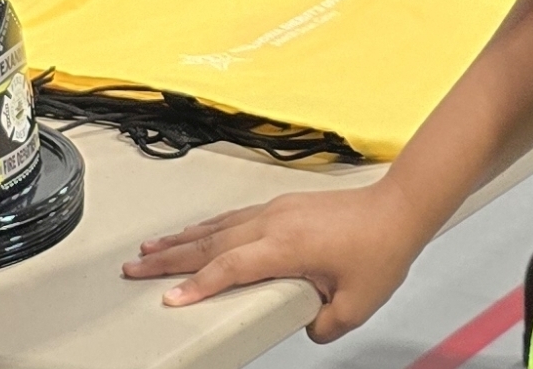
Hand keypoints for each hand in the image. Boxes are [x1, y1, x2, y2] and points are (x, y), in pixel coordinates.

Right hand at [123, 186, 424, 342]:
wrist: (397, 209)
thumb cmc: (380, 249)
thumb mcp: (354, 305)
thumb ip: (321, 324)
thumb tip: (303, 326)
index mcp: (286, 246)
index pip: (229, 267)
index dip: (197, 285)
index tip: (170, 299)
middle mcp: (274, 223)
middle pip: (210, 241)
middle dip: (169, 258)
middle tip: (135, 269)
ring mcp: (275, 210)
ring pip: (216, 225)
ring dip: (181, 239)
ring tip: (151, 251)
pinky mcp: (280, 206)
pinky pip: (232, 217)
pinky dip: (206, 227)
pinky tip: (194, 233)